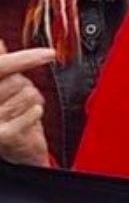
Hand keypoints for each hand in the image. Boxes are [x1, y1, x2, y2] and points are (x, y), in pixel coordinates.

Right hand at [0, 40, 53, 166]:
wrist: (13, 149)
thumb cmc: (4, 115)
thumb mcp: (0, 86)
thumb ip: (1, 65)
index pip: (3, 67)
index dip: (26, 59)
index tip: (50, 54)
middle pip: (18, 80)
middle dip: (24, 87)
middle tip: (16, 100)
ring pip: (29, 94)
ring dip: (32, 101)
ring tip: (20, 112)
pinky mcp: (3, 136)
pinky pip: (33, 112)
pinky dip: (36, 113)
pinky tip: (29, 118)